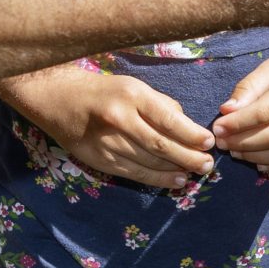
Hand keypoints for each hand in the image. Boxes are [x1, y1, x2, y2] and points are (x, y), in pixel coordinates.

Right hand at [5, 62, 214, 190]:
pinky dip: (158, 179)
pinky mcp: (101, 160)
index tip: (209, 142)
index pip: (168, 120)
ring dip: (176, 170)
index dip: (192, 135)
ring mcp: (108, 143)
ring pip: (149, 161)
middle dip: (189, 157)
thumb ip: (161, 105)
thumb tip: (187, 125)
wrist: (59, 100)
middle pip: (161, 145)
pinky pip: (135, 173)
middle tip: (208, 164)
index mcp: (131, 96)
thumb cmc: (104, 91)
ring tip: (196, 173)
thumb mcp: (134, 86)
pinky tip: (175, 180)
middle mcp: (120, 120)